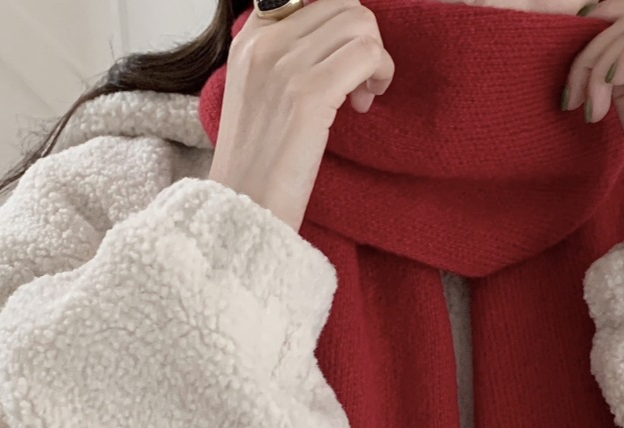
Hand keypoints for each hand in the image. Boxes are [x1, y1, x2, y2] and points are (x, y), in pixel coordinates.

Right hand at [208, 0, 395, 232]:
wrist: (244, 210)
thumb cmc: (258, 167)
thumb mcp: (259, 96)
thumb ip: (284, 60)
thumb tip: (333, 40)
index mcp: (249, 39)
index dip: (339, 21)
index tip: (341, 59)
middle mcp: (264, 43)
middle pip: (341, 4)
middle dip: (364, 38)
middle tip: (360, 81)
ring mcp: (285, 66)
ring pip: (359, 23)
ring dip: (375, 57)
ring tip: (362, 95)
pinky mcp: (309, 94)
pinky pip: (366, 54)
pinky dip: (379, 73)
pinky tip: (364, 104)